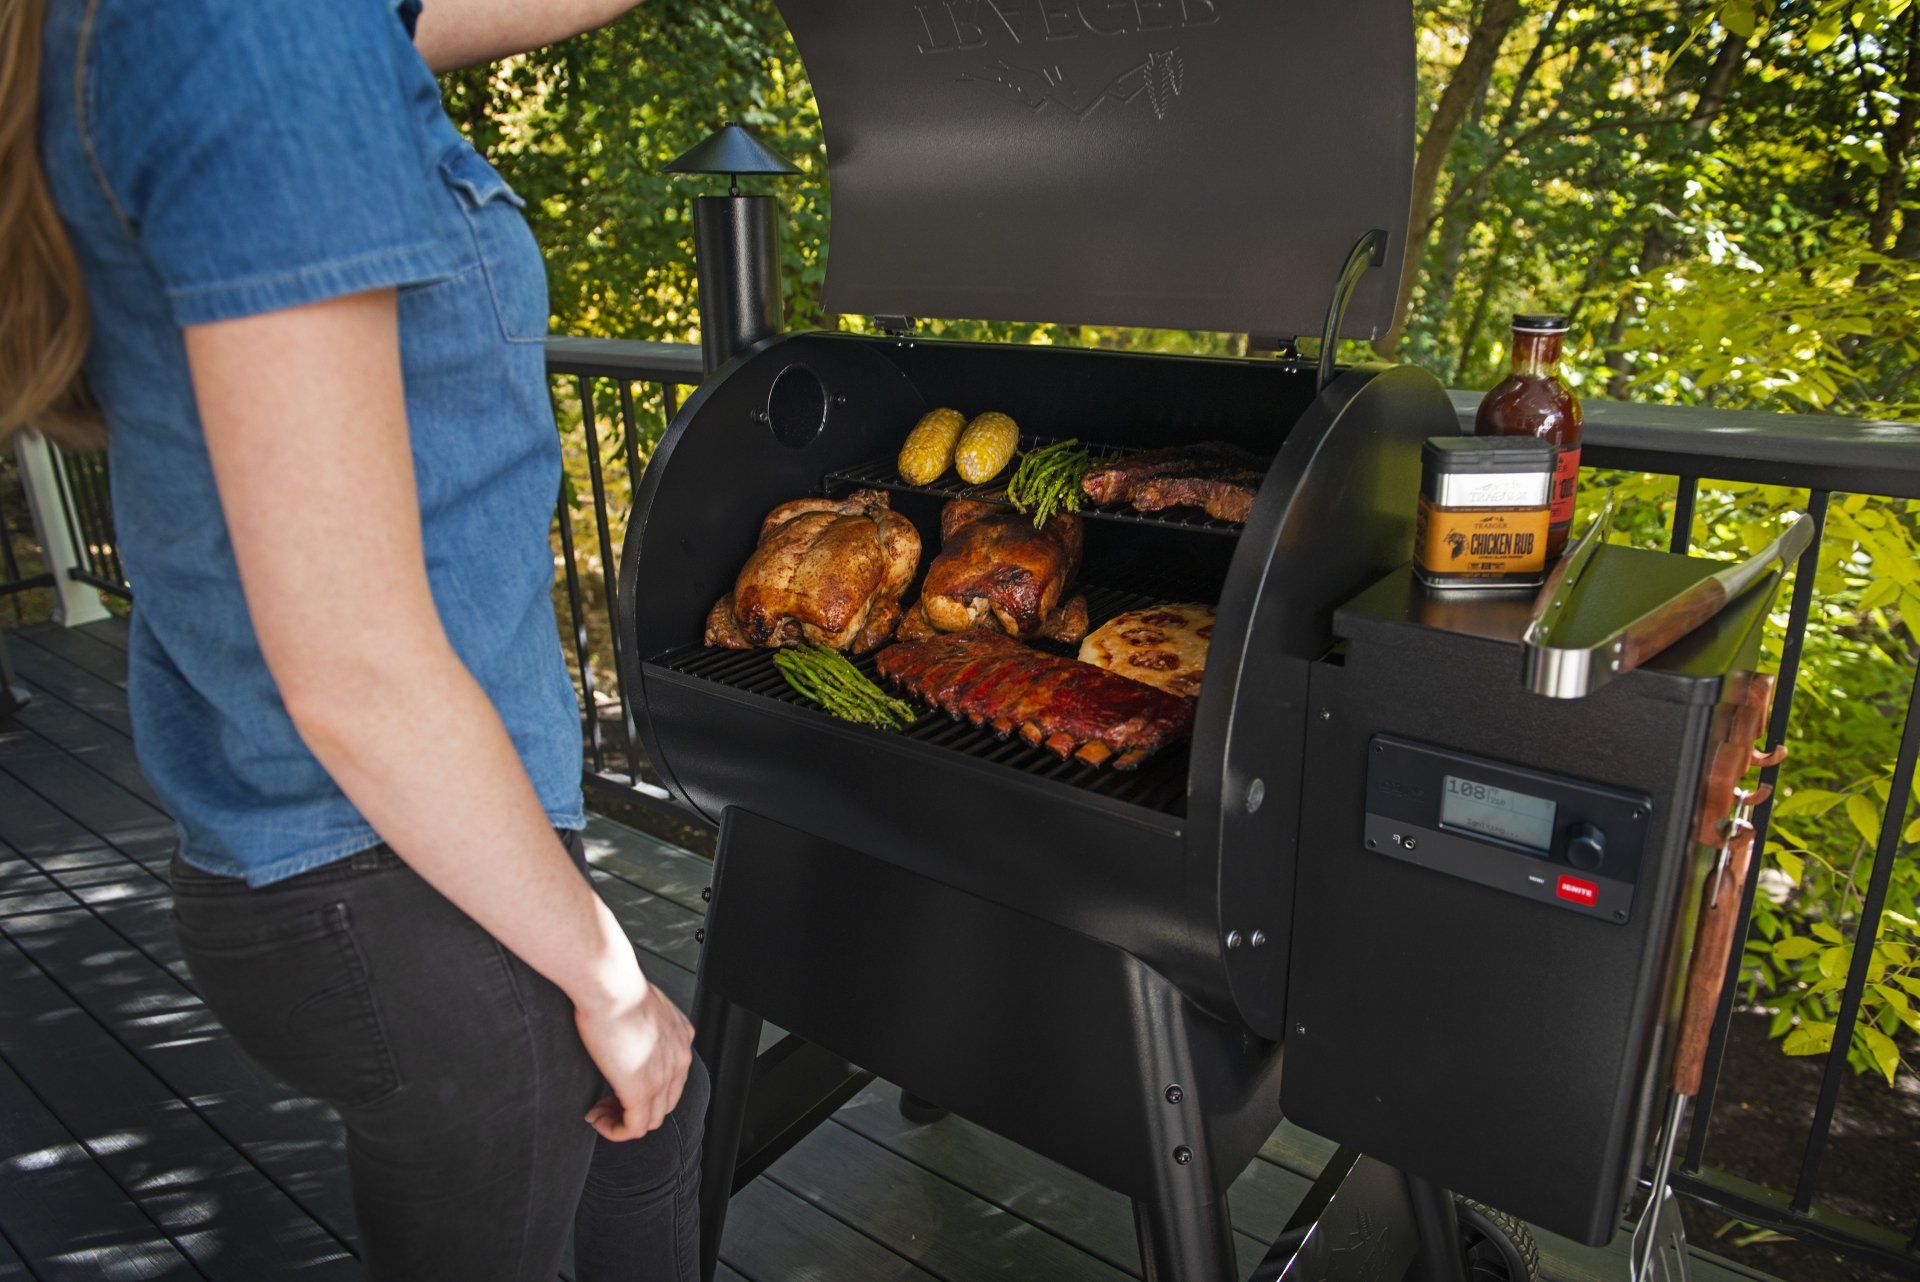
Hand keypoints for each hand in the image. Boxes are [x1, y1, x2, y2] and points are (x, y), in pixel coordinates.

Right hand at [576, 976, 694, 1141]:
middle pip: (665, 1103)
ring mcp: (664, 1077)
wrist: (611, 987)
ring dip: (622, 1121)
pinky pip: (634, 1129)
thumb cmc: (616, 987)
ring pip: (651, 1120)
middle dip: (635, 1108)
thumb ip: (640, 1021)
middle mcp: (680, 1058)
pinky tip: (596, 1118)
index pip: (673, 1078)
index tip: (620, 1084)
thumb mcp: (640, 1003)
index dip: (646, 1088)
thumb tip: (622, 1031)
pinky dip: (614, 1130)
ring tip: (598, 1111)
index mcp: (681, 1036)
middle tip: (607, 1102)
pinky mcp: (642, 1091)